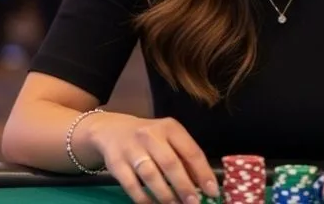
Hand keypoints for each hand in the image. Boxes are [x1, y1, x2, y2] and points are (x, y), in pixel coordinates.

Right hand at [91, 114, 218, 203]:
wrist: (112, 130)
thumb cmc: (149, 138)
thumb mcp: (168, 138)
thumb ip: (184, 157)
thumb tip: (203, 183)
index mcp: (169, 128)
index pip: (190, 150)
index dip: (203, 172)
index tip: (212, 191)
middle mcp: (150, 136)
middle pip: (170, 163)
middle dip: (184, 186)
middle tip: (195, 203)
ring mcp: (131, 149)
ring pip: (151, 175)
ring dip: (166, 195)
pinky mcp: (116, 163)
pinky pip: (132, 185)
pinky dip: (144, 199)